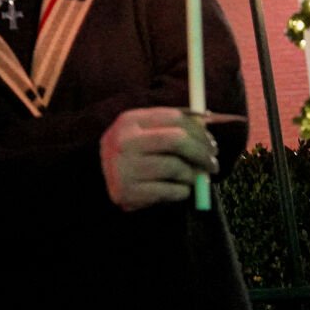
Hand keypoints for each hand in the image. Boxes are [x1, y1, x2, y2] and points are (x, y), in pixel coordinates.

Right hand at [99, 107, 218, 211]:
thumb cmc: (133, 155)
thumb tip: (211, 118)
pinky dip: (182, 192)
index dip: (200, 131)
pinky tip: (178, 190)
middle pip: (177, 140)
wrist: (97, 182)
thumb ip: (174, 125)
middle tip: (213, 164)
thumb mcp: (146, 133)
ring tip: (192, 179)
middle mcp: (124, 141)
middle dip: (202, 153)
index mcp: (130, 120)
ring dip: (192, 175)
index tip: (212, 144)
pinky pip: (170, 191)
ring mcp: (124, 167)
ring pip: (176, 168)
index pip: (175, 118)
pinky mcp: (127, 192)